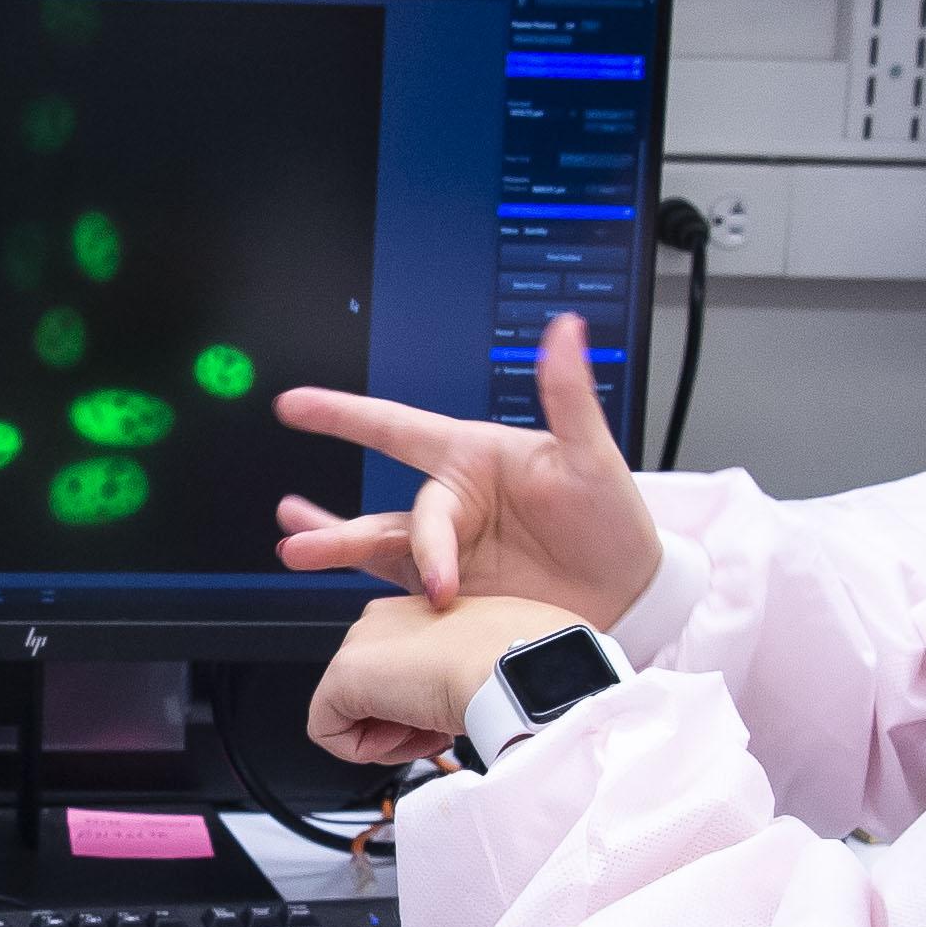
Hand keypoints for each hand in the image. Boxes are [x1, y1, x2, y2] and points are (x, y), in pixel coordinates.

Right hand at [272, 310, 658, 615]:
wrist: (629, 597)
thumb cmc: (614, 520)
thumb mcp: (594, 456)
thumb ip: (567, 395)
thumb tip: (564, 329)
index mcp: (474, 459)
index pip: (396, 430)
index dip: (344, 416)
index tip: (296, 405)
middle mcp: (453, 504)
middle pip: (388, 510)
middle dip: (343, 523)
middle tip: (302, 533)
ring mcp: (448, 551)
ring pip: (378, 545)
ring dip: (337, 547)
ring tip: (297, 550)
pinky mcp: (450, 594)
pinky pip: (397, 585)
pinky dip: (365, 585)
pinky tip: (328, 575)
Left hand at [308, 592, 577, 767]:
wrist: (516, 667)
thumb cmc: (519, 666)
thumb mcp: (484, 670)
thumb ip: (449, 682)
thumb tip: (436, 711)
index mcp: (417, 613)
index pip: (397, 675)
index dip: (422, 708)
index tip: (452, 708)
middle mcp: (381, 620)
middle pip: (369, 697)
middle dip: (403, 724)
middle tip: (440, 723)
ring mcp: (360, 644)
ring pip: (351, 717)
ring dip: (392, 738)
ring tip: (431, 726)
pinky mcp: (343, 675)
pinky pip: (331, 734)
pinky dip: (365, 751)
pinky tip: (407, 734)